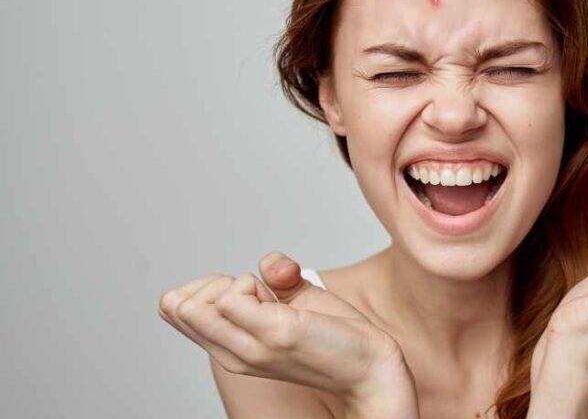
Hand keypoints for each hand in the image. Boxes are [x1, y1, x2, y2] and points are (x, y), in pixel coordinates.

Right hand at [158, 252, 418, 417]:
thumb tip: (266, 264)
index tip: (247, 292)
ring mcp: (249, 347)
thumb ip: (273, 281)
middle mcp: (231, 353)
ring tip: (273, 299)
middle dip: (216, 283)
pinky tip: (281, 298)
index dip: (204, 287)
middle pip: (175, 304)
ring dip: (237, 283)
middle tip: (262, 295)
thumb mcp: (294, 302)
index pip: (173, 310)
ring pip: (196, 301)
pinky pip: (232, 293)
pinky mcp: (271, 334)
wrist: (370, 367)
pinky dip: (254, 282)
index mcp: (231, 348)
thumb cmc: (336, 337)